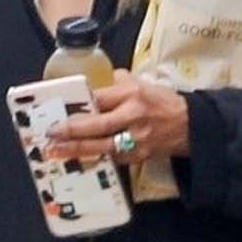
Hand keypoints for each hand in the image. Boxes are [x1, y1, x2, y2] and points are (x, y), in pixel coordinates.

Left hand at [46, 74, 191, 166]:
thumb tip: (95, 82)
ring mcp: (136, 139)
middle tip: (51, 132)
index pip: (100, 98)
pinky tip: (76, 159)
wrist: (190, 125)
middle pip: (98, 125)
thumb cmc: (162, 102)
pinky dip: (94, 158)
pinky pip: (111, 158)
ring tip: (56, 151)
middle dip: (72, 130)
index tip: (59, 109)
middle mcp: (133, 116)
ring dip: (77, 149)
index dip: (79, 105)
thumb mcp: (142, 84)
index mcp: (133, 94)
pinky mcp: (138, 156)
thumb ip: (117, 83)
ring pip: (102, 146)